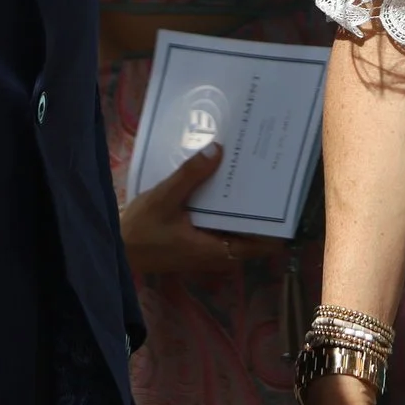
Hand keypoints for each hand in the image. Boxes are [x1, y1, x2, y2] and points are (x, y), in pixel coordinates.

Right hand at [119, 145, 285, 276]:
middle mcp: (218, 254)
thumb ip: (190, 175)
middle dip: (261, 208)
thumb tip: (218, 150)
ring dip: (243, 207)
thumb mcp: (164, 199)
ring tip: (250, 174)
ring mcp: (208, 250)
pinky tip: (221, 184)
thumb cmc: (141, 230)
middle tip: (268, 174)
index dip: (277, 224)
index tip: (286, 196)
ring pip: (237, 229)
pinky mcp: (198, 243)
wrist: (117, 249)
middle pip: (252, 234)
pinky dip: (226, 209)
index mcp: (217, 250)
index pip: (262, 244)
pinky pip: (222, 226)